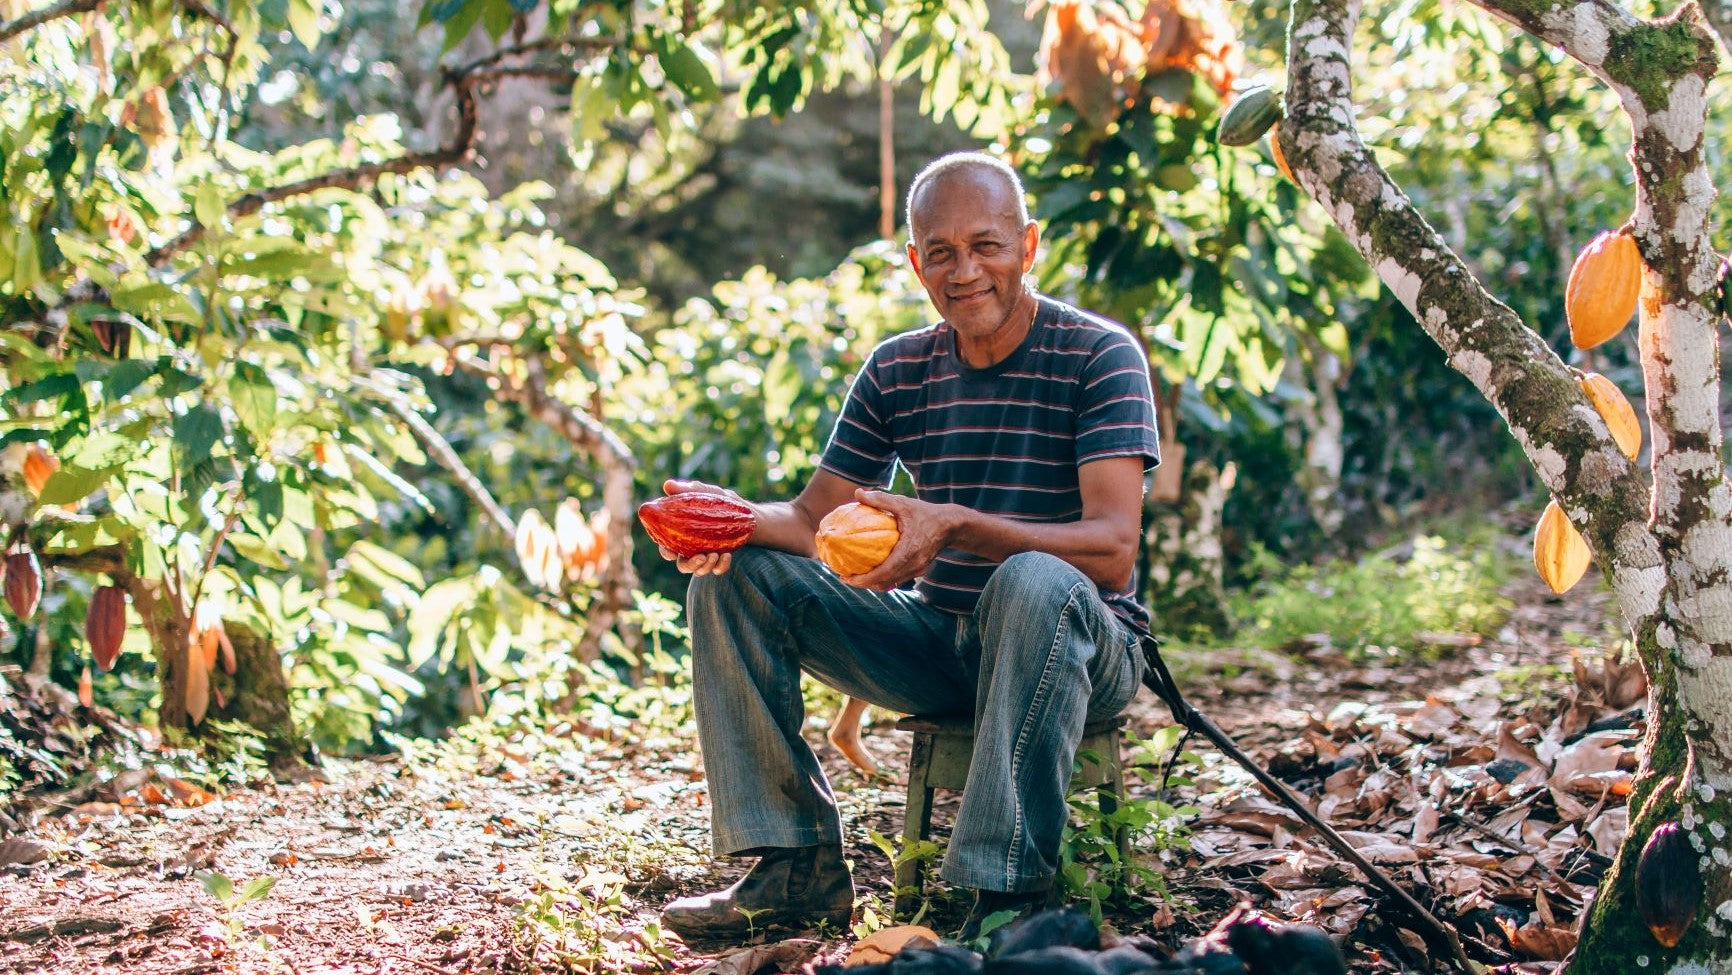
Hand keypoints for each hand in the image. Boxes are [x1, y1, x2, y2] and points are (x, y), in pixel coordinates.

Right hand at [657, 478, 745, 576]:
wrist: (745, 512)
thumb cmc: (718, 501)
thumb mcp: (704, 492)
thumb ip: (685, 490)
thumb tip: (667, 485)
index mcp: (681, 534)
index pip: (666, 547)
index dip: (666, 552)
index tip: (672, 552)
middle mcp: (691, 549)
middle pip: (682, 565)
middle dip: (690, 565)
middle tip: (701, 557)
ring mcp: (705, 556)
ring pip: (699, 571)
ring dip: (706, 566)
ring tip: (715, 554)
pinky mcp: (719, 560)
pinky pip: (717, 570)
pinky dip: (721, 566)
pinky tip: (727, 556)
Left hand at [839, 489, 956, 590]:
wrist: (951, 525)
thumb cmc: (926, 513)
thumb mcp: (903, 504)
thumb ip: (881, 500)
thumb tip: (858, 493)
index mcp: (908, 552)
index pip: (882, 574)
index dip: (863, 580)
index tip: (846, 578)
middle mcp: (913, 565)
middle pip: (884, 583)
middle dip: (863, 584)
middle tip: (845, 577)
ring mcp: (918, 570)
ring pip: (891, 583)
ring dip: (873, 583)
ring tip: (856, 576)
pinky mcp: (919, 570)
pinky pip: (898, 579)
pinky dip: (884, 578)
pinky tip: (873, 570)